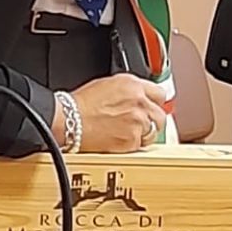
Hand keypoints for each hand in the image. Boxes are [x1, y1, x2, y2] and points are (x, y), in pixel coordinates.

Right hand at [54, 74, 171, 152]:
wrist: (70, 121)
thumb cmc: (80, 104)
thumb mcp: (108, 84)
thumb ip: (129, 90)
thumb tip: (138, 96)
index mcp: (133, 85)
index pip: (160, 94)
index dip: (155, 103)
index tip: (151, 108)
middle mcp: (139, 101)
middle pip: (161, 115)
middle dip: (153, 121)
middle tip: (141, 125)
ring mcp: (138, 122)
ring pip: (154, 132)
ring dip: (144, 134)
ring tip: (127, 134)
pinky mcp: (132, 140)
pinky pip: (141, 146)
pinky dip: (133, 146)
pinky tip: (119, 141)